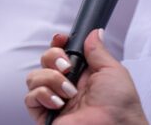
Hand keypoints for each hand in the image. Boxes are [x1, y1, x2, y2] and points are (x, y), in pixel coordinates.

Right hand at [25, 29, 147, 124]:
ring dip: (51, 79)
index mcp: (82, 73)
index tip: (61, 39)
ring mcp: (55, 100)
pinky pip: (30, 98)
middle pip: (44, 60)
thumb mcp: (112, 71)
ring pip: (34, 77)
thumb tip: (93, 33)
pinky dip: (43, 95)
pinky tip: (59, 103)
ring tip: (68, 92)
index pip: (61, 52)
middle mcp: (66, 85)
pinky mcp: (45, 116)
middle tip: (66, 67)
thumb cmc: (120, 106)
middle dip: (53, 57)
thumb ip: (98, 50)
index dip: (58, 43)